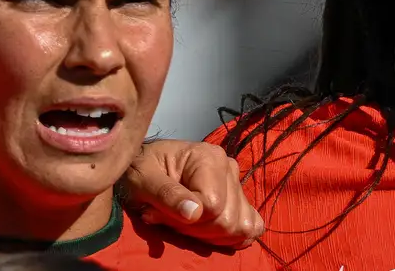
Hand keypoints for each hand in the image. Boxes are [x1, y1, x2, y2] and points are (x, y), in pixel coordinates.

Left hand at [122, 139, 264, 246]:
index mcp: (209, 158)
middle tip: (167, 220)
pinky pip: (253, 225)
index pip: (213, 205)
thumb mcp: (143, 179)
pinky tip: (211, 234)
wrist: (144, 164)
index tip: (156, 214)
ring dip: (209, 235)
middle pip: (228, 219)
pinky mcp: (239, 199)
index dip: (185, 221)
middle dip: (195, 230)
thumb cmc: (141, 170)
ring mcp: (236, 184)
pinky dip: (234, 237)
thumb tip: (194, 213)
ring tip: (184, 224)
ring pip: (240, 226)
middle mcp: (229, 168)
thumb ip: (167, 195)